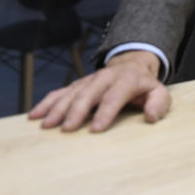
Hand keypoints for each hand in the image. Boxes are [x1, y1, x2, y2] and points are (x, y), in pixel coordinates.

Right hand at [28, 50, 170, 132]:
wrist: (131, 66)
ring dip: (58, 108)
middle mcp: (105, 77)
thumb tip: (150, 116)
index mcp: (126, 79)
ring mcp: (89, 80)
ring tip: (47, 125)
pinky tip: (35, 116)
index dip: (105, 112)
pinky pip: (59, 92)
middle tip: (67, 129)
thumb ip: (159, 104)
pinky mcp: (77, 85)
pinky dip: (46, 103)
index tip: (95, 129)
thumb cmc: (144, 87)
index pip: (115, 96)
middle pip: (89, 93)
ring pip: (71, 92)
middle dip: (77, 110)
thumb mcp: (159, 92)